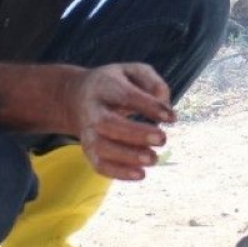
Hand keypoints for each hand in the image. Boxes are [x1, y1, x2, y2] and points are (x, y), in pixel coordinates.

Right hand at [67, 63, 176, 179]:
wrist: (75, 97)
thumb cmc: (114, 84)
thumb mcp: (133, 72)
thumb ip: (153, 84)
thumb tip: (165, 108)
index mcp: (104, 85)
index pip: (126, 96)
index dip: (149, 107)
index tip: (172, 117)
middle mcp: (92, 109)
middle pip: (109, 124)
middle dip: (137, 134)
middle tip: (163, 139)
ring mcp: (87, 131)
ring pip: (102, 147)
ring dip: (128, 157)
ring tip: (154, 159)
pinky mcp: (88, 149)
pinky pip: (99, 164)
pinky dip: (118, 172)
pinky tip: (140, 174)